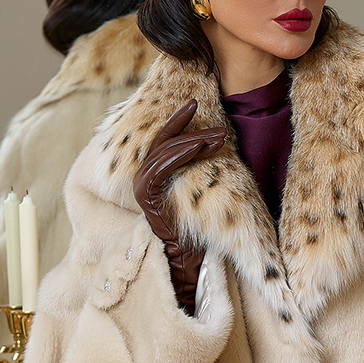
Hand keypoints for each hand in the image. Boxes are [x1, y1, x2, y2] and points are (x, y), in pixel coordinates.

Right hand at [133, 100, 224, 310]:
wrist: (187, 260)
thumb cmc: (200, 229)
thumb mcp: (202, 192)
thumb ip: (200, 170)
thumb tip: (220, 141)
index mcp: (155, 174)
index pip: (163, 139)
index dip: (177, 120)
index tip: (195, 102)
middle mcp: (144, 177)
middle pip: (164, 142)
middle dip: (190, 129)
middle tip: (216, 123)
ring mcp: (142, 186)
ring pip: (165, 151)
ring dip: (193, 140)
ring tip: (219, 137)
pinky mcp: (145, 195)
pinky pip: (160, 167)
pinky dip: (180, 153)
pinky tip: (200, 146)